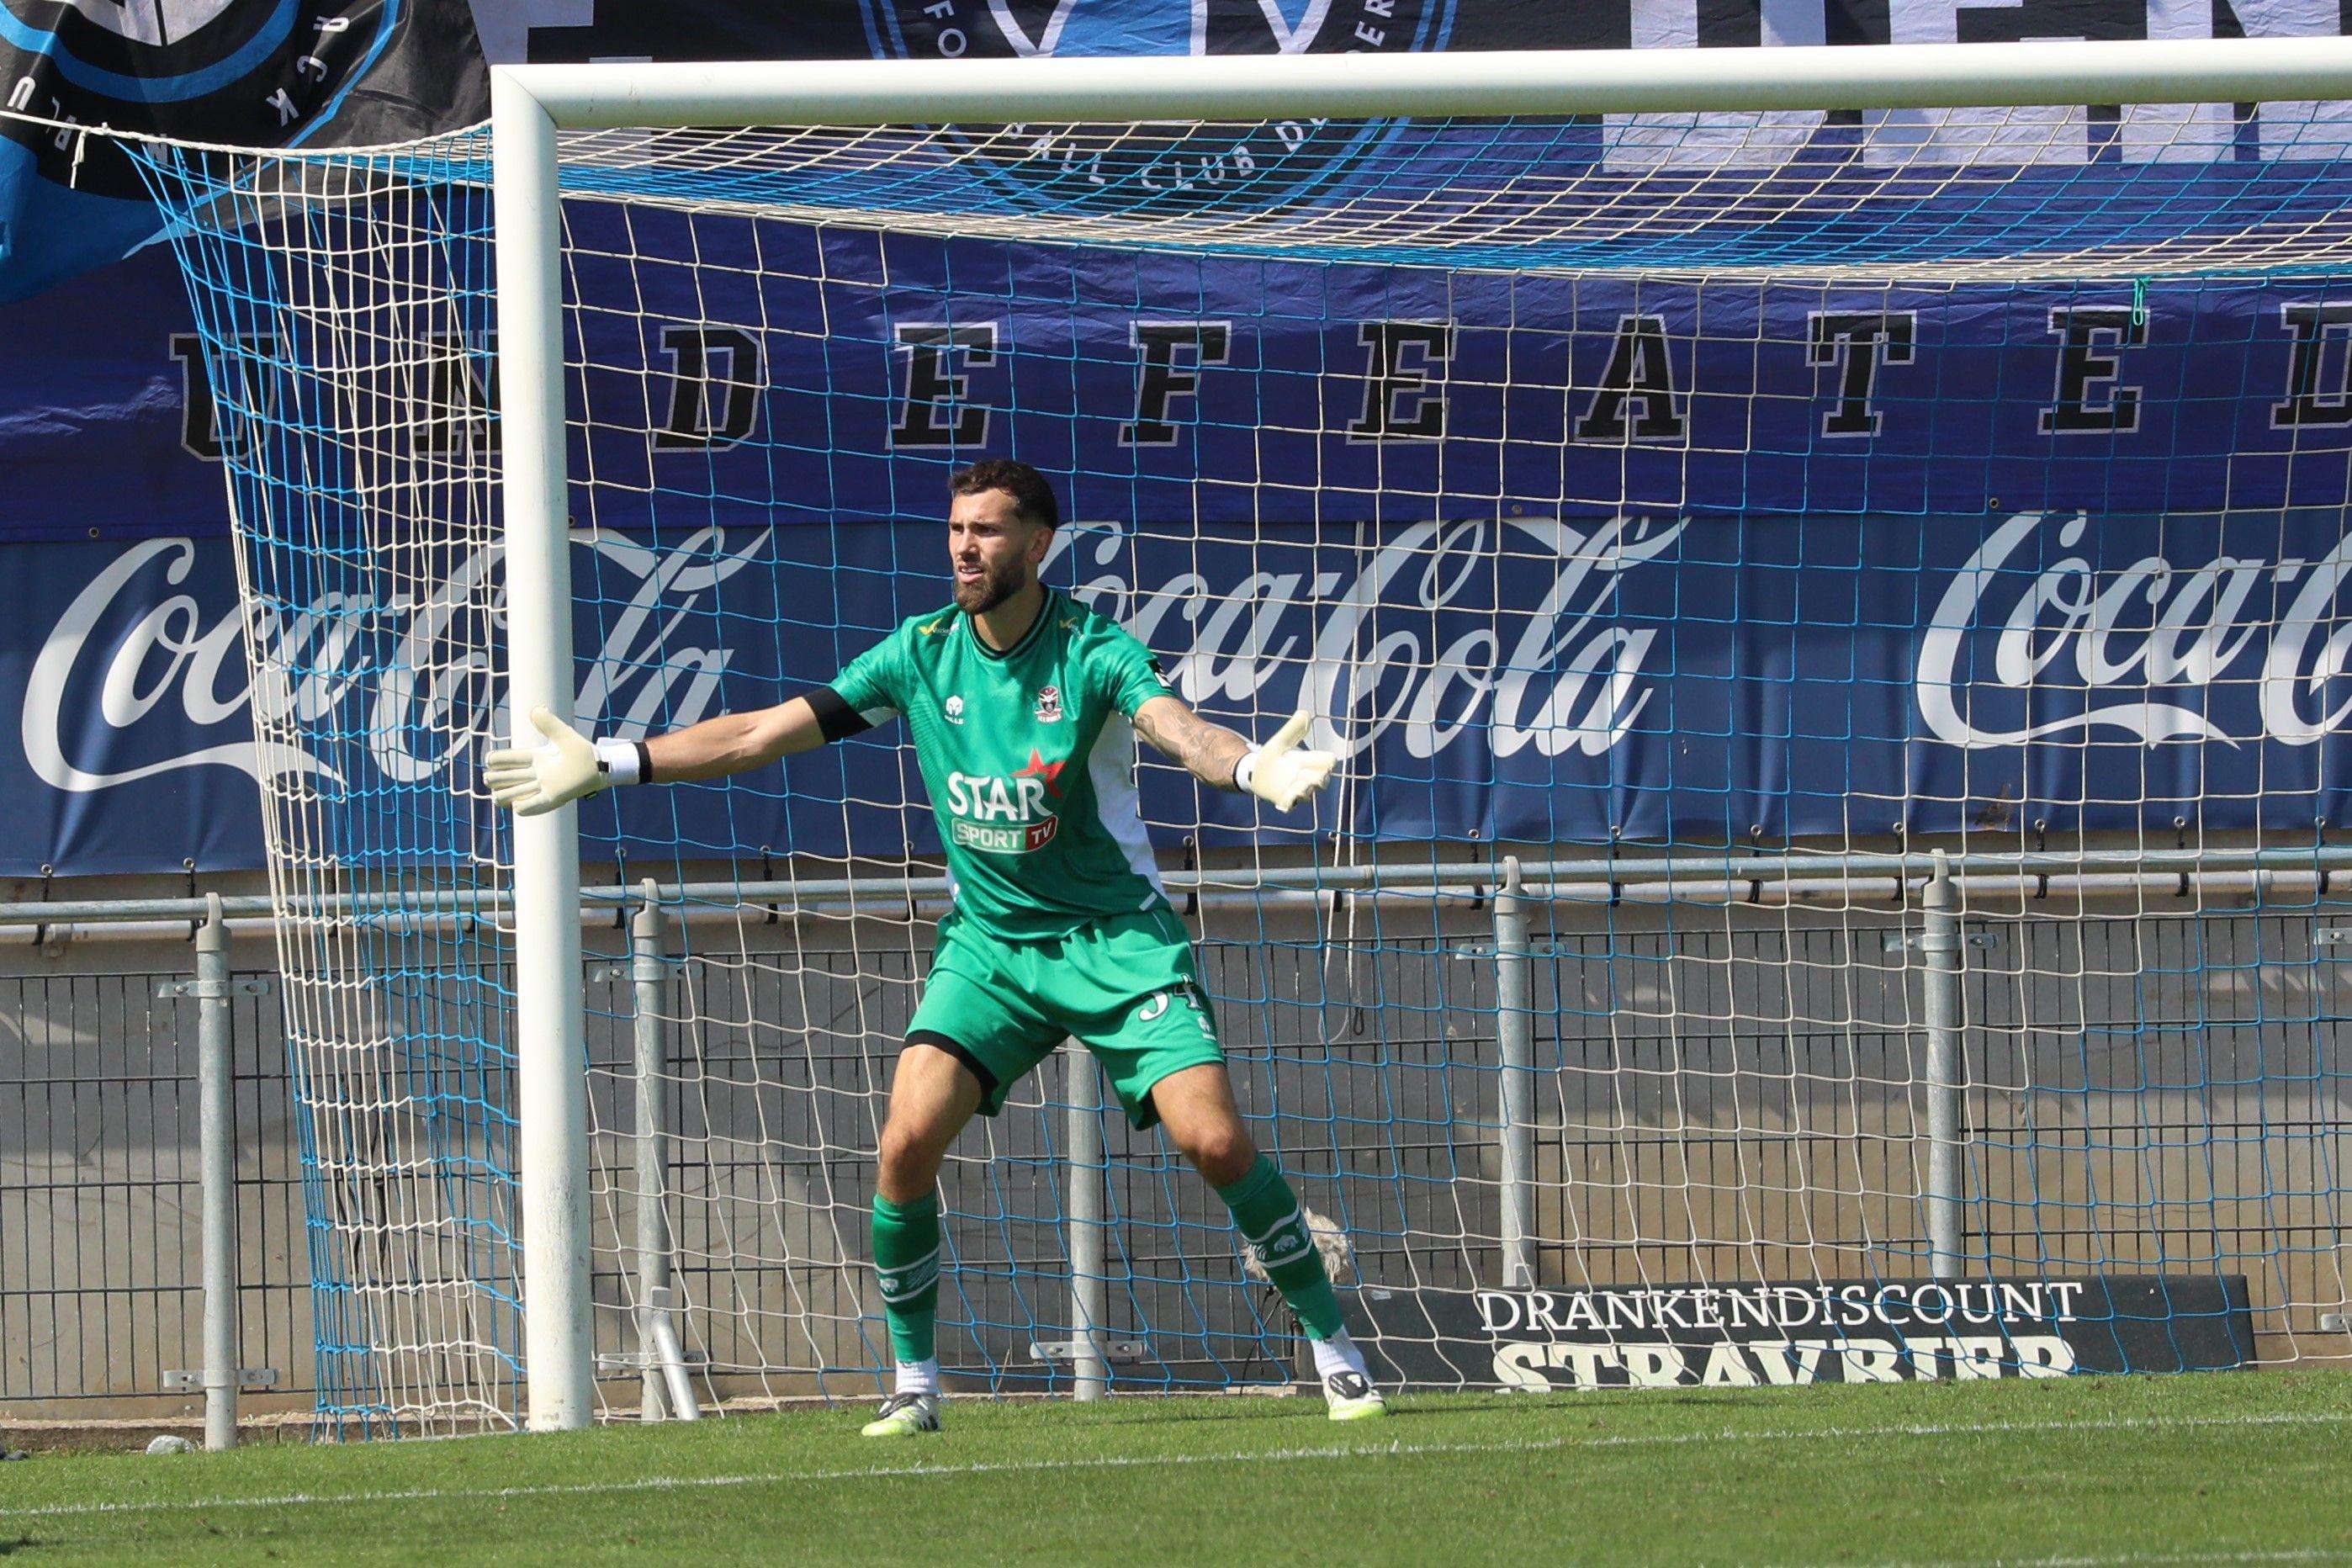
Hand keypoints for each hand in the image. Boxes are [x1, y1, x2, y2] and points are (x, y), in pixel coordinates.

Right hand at [482, 706, 606, 815]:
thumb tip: (535, 710)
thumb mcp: (564, 735)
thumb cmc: (583, 752)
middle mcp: (534, 774)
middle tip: (500, 779)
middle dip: (494, 779)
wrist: (601, 768)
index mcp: (534, 757)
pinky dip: (520, 806)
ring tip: (505, 795)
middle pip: (500, 778)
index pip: (504, 759)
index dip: (495, 759)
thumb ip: (549, 724)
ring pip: (507, 795)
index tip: (494, 760)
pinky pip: (527, 808)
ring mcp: (541, 788)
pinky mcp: (552, 799)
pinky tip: (521, 804)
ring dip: (503, 796)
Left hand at [1237, 710, 1334, 812]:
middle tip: (1314, 775)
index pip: (1328, 762)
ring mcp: (1296, 790)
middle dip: (1319, 778)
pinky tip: (1287, 796)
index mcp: (1310, 762)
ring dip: (1304, 789)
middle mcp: (1307, 778)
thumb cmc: (1274, 755)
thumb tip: (1304, 712)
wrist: (1256, 771)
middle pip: (1322, 781)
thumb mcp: (1282, 740)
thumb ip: (1293, 729)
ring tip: (1299, 784)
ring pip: (1307, 794)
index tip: (1329, 760)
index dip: (1329, 761)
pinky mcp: (1284, 800)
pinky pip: (1290, 805)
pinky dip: (1290, 801)